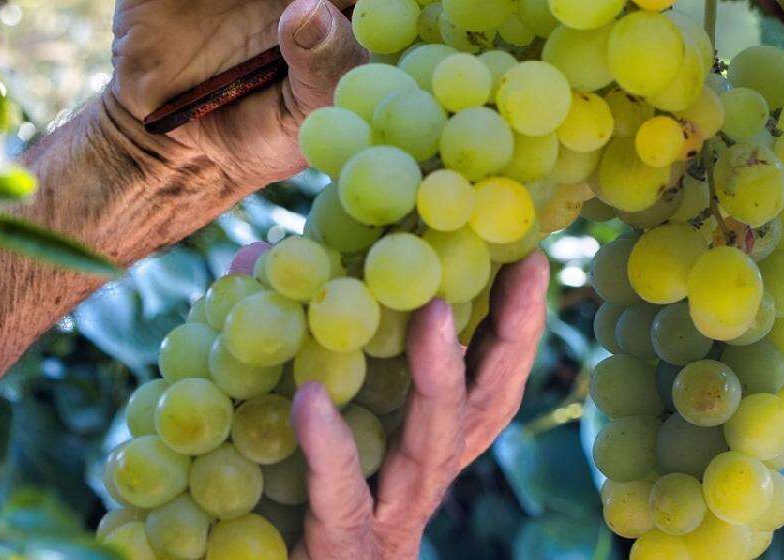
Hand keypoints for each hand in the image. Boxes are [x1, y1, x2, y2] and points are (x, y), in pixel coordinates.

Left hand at [229, 246, 549, 559]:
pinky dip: (330, 448)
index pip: (484, 381)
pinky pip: (343, 496)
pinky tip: (310, 401)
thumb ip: (281, 338)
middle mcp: (421, 478)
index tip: (530, 259)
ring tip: (435, 313)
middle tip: (524, 269)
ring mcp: (390, 516)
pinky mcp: (343, 548)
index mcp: (420, 446)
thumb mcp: (288, 407)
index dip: (513, 325)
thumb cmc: (280, 501)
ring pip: (433, 445)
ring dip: (440, 377)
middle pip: (484, 405)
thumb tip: (253, 254)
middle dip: (510, 337)